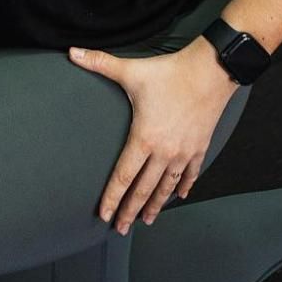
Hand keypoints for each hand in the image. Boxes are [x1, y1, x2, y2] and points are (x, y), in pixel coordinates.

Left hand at [68, 39, 239, 233]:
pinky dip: (183, 187)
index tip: (104, 215)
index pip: (123, 176)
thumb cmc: (169, 73)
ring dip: (155, 204)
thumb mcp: (130, 70)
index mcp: (144, 139)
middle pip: (143, 189)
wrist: (209, 73)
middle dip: (130, 210)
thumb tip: (72, 52)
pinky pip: (190, 174)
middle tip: (121, 228)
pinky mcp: (199, 149)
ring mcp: (183, 153)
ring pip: (166, 187)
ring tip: (146, 220)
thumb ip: (99, 62)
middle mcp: (164, 152)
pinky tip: (178, 196)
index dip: (112, 198)